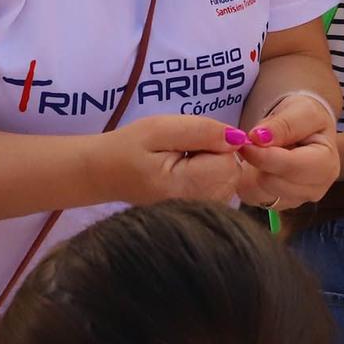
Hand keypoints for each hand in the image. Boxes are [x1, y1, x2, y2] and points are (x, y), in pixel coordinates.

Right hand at [103, 114, 243, 205]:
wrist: (104, 174)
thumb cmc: (128, 148)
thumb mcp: (160, 128)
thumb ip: (201, 131)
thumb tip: (239, 138)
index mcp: (185, 189)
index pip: (229, 162)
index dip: (214, 144)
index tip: (186, 143)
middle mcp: (197, 209)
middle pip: (233, 172)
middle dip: (215, 154)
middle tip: (180, 152)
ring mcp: (200, 215)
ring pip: (230, 180)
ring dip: (212, 165)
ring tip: (180, 163)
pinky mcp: (202, 213)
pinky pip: (223, 188)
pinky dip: (210, 176)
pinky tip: (185, 175)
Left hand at [236, 94, 339, 208]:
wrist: (306, 129)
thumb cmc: (307, 117)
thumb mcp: (302, 110)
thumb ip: (283, 124)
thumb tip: (258, 137)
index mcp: (326, 165)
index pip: (289, 167)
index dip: (262, 155)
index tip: (243, 140)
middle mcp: (314, 190)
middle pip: (271, 183)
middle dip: (256, 161)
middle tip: (253, 141)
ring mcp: (295, 201)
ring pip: (256, 192)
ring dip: (250, 170)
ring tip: (259, 151)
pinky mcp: (276, 205)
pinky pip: (250, 196)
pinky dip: (247, 179)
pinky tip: (256, 164)